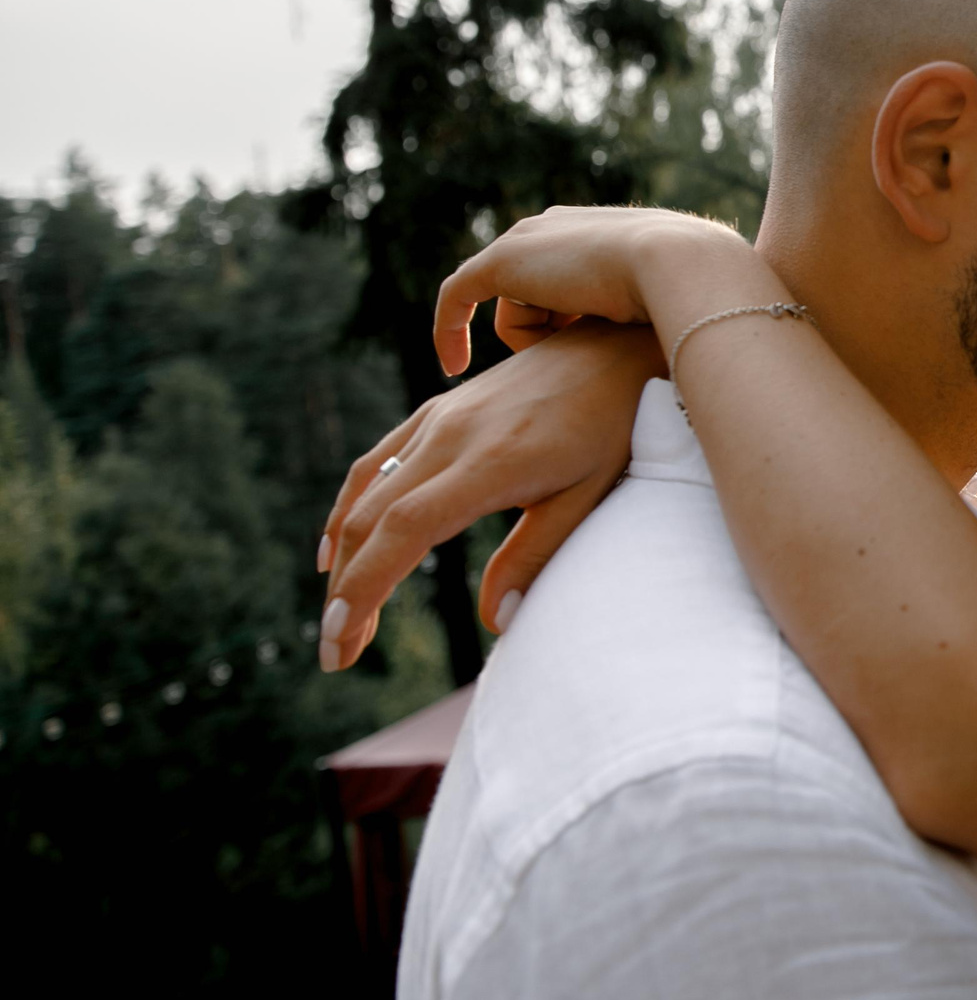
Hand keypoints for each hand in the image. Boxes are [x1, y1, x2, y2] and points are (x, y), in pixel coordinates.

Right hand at [317, 320, 664, 670]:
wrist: (618, 344)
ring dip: (343, 557)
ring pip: (365, 492)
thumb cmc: (615, 425)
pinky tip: (340, 546)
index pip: (404, 531)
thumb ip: (536, 555)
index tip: (341, 638)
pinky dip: (349, 508)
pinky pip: (376, 462)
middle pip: (371, 520)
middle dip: (346, 593)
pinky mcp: (441, 408)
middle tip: (335, 654)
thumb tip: (498, 622)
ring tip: (340, 617)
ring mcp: (439, 418)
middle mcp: (450, 436)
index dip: (366, 587)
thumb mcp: (588, 494)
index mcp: (488, 462)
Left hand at [432, 206, 748, 377]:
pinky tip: (453, 367)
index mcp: (599, 230)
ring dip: (537, 339)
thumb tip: (676, 346)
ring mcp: (528, 241)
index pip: (566, 277)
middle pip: (535, 295)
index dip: (568, 320)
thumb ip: (664, 312)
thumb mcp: (681, 300)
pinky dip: (451, 331)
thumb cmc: (695, 291)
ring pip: (513, 307)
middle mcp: (558, 227)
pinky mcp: (502, 262)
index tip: (576, 355)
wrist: (682, 266)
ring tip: (577, 350)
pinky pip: (458, 298)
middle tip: (574, 369)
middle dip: (550, 332)